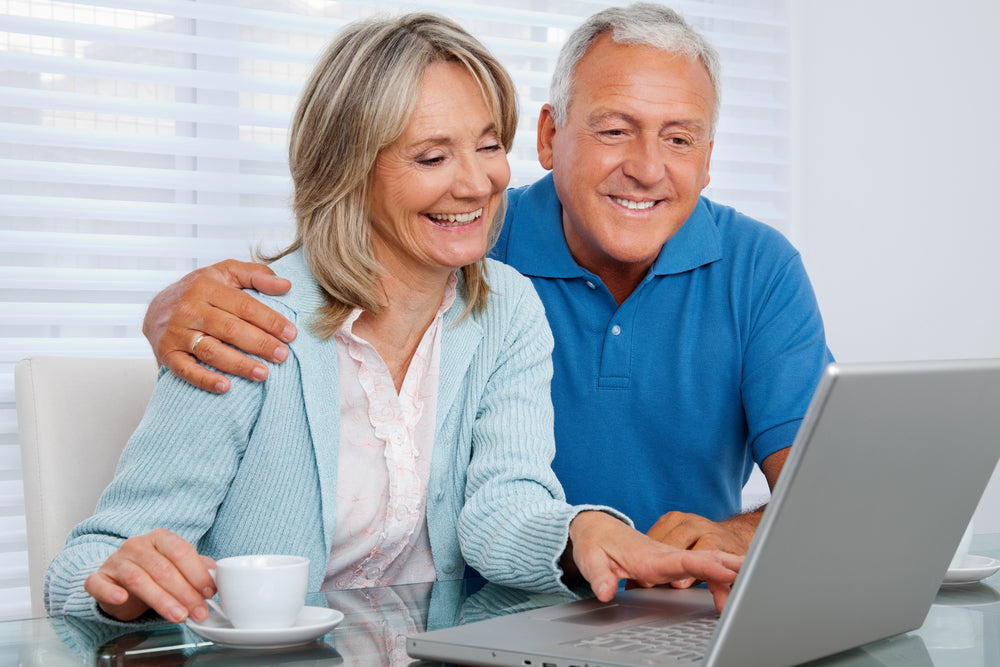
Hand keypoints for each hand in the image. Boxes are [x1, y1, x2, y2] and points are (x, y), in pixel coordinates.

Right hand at [84, 529, 215, 622]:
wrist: (120, 579)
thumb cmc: (154, 572)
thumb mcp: (178, 567)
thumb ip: (197, 568)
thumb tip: (216, 576)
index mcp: (160, 537)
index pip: (181, 551)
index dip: (197, 573)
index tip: (209, 592)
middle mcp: (137, 545)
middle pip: (163, 568)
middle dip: (184, 593)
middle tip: (198, 611)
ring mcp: (116, 561)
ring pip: (138, 579)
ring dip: (161, 600)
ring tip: (178, 615)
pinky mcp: (98, 578)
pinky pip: (99, 584)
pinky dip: (110, 592)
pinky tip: (122, 599)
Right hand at [142, 260, 295, 392]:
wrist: (155, 307)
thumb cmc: (200, 290)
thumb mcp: (226, 273)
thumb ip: (257, 275)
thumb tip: (286, 285)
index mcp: (206, 286)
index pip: (245, 306)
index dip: (270, 321)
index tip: (291, 334)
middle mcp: (189, 309)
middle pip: (231, 329)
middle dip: (260, 344)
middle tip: (283, 356)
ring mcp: (176, 332)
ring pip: (212, 351)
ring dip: (240, 365)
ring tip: (264, 373)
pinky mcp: (166, 353)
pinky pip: (186, 370)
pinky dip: (205, 380)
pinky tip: (226, 387)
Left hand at [566, 511, 741, 611]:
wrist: (598, 526)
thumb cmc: (596, 541)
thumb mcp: (590, 558)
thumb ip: (599, 576)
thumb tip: (605, 591)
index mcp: (649, 556)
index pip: (683, 561)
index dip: (705, 568)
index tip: (726, 572)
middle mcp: (665, 554)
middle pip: (704, 558)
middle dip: (729, 567)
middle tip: (754, 577)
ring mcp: (672, 555)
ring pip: (709, 558)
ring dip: (731, 568)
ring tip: (755, 580)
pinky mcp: (674, 559)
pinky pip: (704, 562)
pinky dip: (723, 570)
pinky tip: (738, 578)